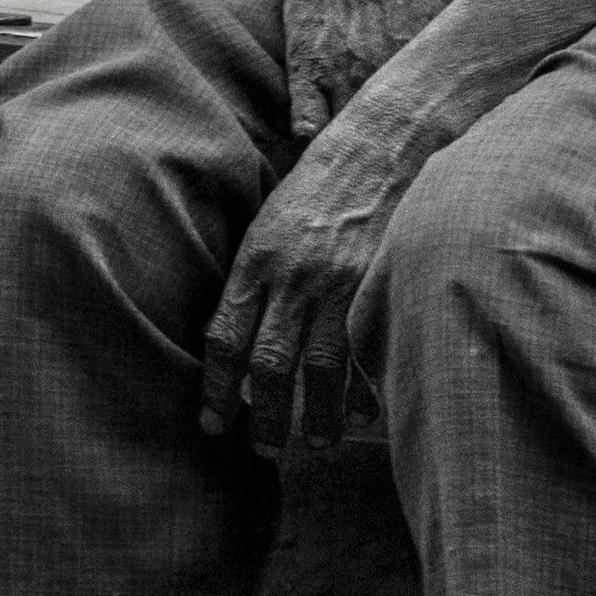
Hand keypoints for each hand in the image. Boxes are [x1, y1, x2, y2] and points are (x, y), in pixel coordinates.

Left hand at [203, 84, 441, 455]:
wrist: (382, 145)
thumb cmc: (321, 179)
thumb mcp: (270, 218)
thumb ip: (253, 274)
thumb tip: (232, 331)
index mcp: (257, 258)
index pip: (225, 337)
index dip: (216, 388)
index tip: (213, 423)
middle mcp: (293, 276)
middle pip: (268, 364)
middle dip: (264, 417)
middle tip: (262, 450)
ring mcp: (338, 284)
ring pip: (318, 368)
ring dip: (314, 416)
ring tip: (314, 444)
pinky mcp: (378, 285)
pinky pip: (364, 351)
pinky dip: (360, 389)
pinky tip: (358, 413)